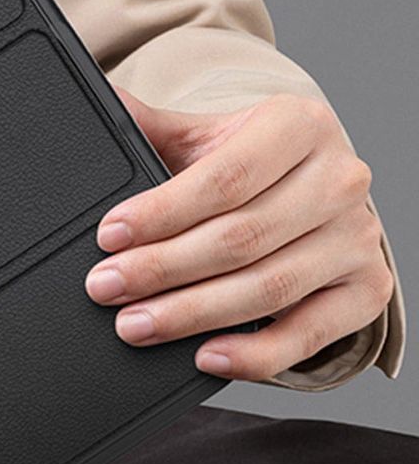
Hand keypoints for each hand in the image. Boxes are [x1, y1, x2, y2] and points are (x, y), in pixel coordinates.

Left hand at [86, 91, 393, 379]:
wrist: (308, 191)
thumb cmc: (246, 168)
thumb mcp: (204, 139)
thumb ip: (150, 127)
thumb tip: (100, 107)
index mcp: (299, 126)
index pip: (224, 178)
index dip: (161, 213)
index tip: (108, 237)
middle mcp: (339, 179)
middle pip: (241, 237)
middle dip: (162, 269)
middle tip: (106, 288)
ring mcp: (357, 239)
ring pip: (267, 287)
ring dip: (192, 314)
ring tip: (134, 325)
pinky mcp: (364, 291)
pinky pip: (308, 334)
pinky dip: (255, 354)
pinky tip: (204, 356)